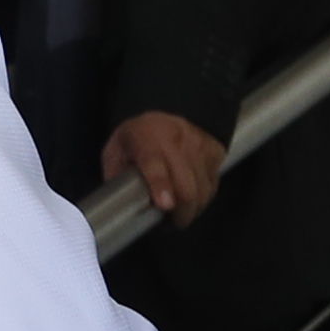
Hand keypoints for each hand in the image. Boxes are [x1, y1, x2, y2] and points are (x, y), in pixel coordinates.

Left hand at [101, 112, 226, 225]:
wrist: (170, 106)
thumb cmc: (138, 137)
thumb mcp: (116, 150)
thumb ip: (115, 175)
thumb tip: (118, 204)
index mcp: (145, 137)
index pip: (155, 162)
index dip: (161, 185)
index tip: (165, 206)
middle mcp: (176, 138)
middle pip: (186, 184)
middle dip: (182, 212)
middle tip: (172, 224)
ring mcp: (199, 145)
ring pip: (203, 189)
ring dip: (193, 209)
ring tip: (180, 215)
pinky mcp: (214, 153)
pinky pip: (212, 185)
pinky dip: (203, 199)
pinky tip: (192, 203)